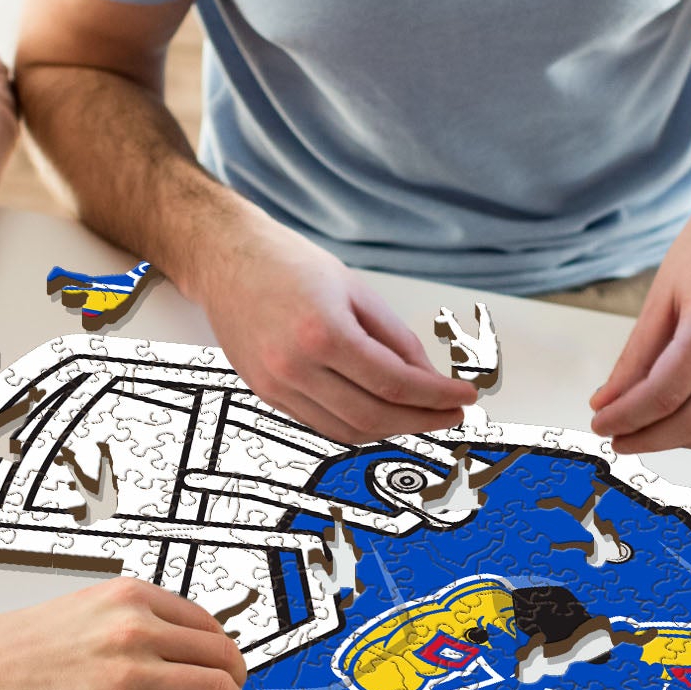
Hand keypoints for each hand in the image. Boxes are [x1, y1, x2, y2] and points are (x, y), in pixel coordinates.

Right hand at [0, 577, 247, 689]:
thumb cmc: (23, 644)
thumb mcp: (89, 606)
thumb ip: (133, 617)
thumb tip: (175, 640)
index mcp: (132, 597)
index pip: (206, 622)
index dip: (221, 648)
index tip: (220, 664)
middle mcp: (137, 629)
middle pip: (220, 653)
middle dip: (234, 677)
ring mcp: (129, 673)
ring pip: (214, 687)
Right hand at [193, 213, 468, 443]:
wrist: (226, 260)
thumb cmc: (287, 264)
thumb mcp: (356, 290)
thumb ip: (395, 338)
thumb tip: (426, 377)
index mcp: (323, 333)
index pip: (395, 383)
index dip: (437, 397)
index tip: (463, 399)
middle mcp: (296, 367)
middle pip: (374, 416)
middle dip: (421, 420)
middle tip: (449, 414)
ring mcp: (277, 385)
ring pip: (348, 430)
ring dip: (391, 429)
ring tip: (419, 415)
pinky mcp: (266, 393)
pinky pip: (321, 424)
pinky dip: (357, 425)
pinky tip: (379, 412)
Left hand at [588, 152, 690, 453]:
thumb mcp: (663, 290)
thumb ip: (637, 353)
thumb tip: (609, 399)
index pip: (663, 394)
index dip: (626, 417)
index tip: (601, 423)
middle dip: (648, 438)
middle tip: (616, 438)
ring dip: (678, 441)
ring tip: (644, 434)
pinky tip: (680, 419)